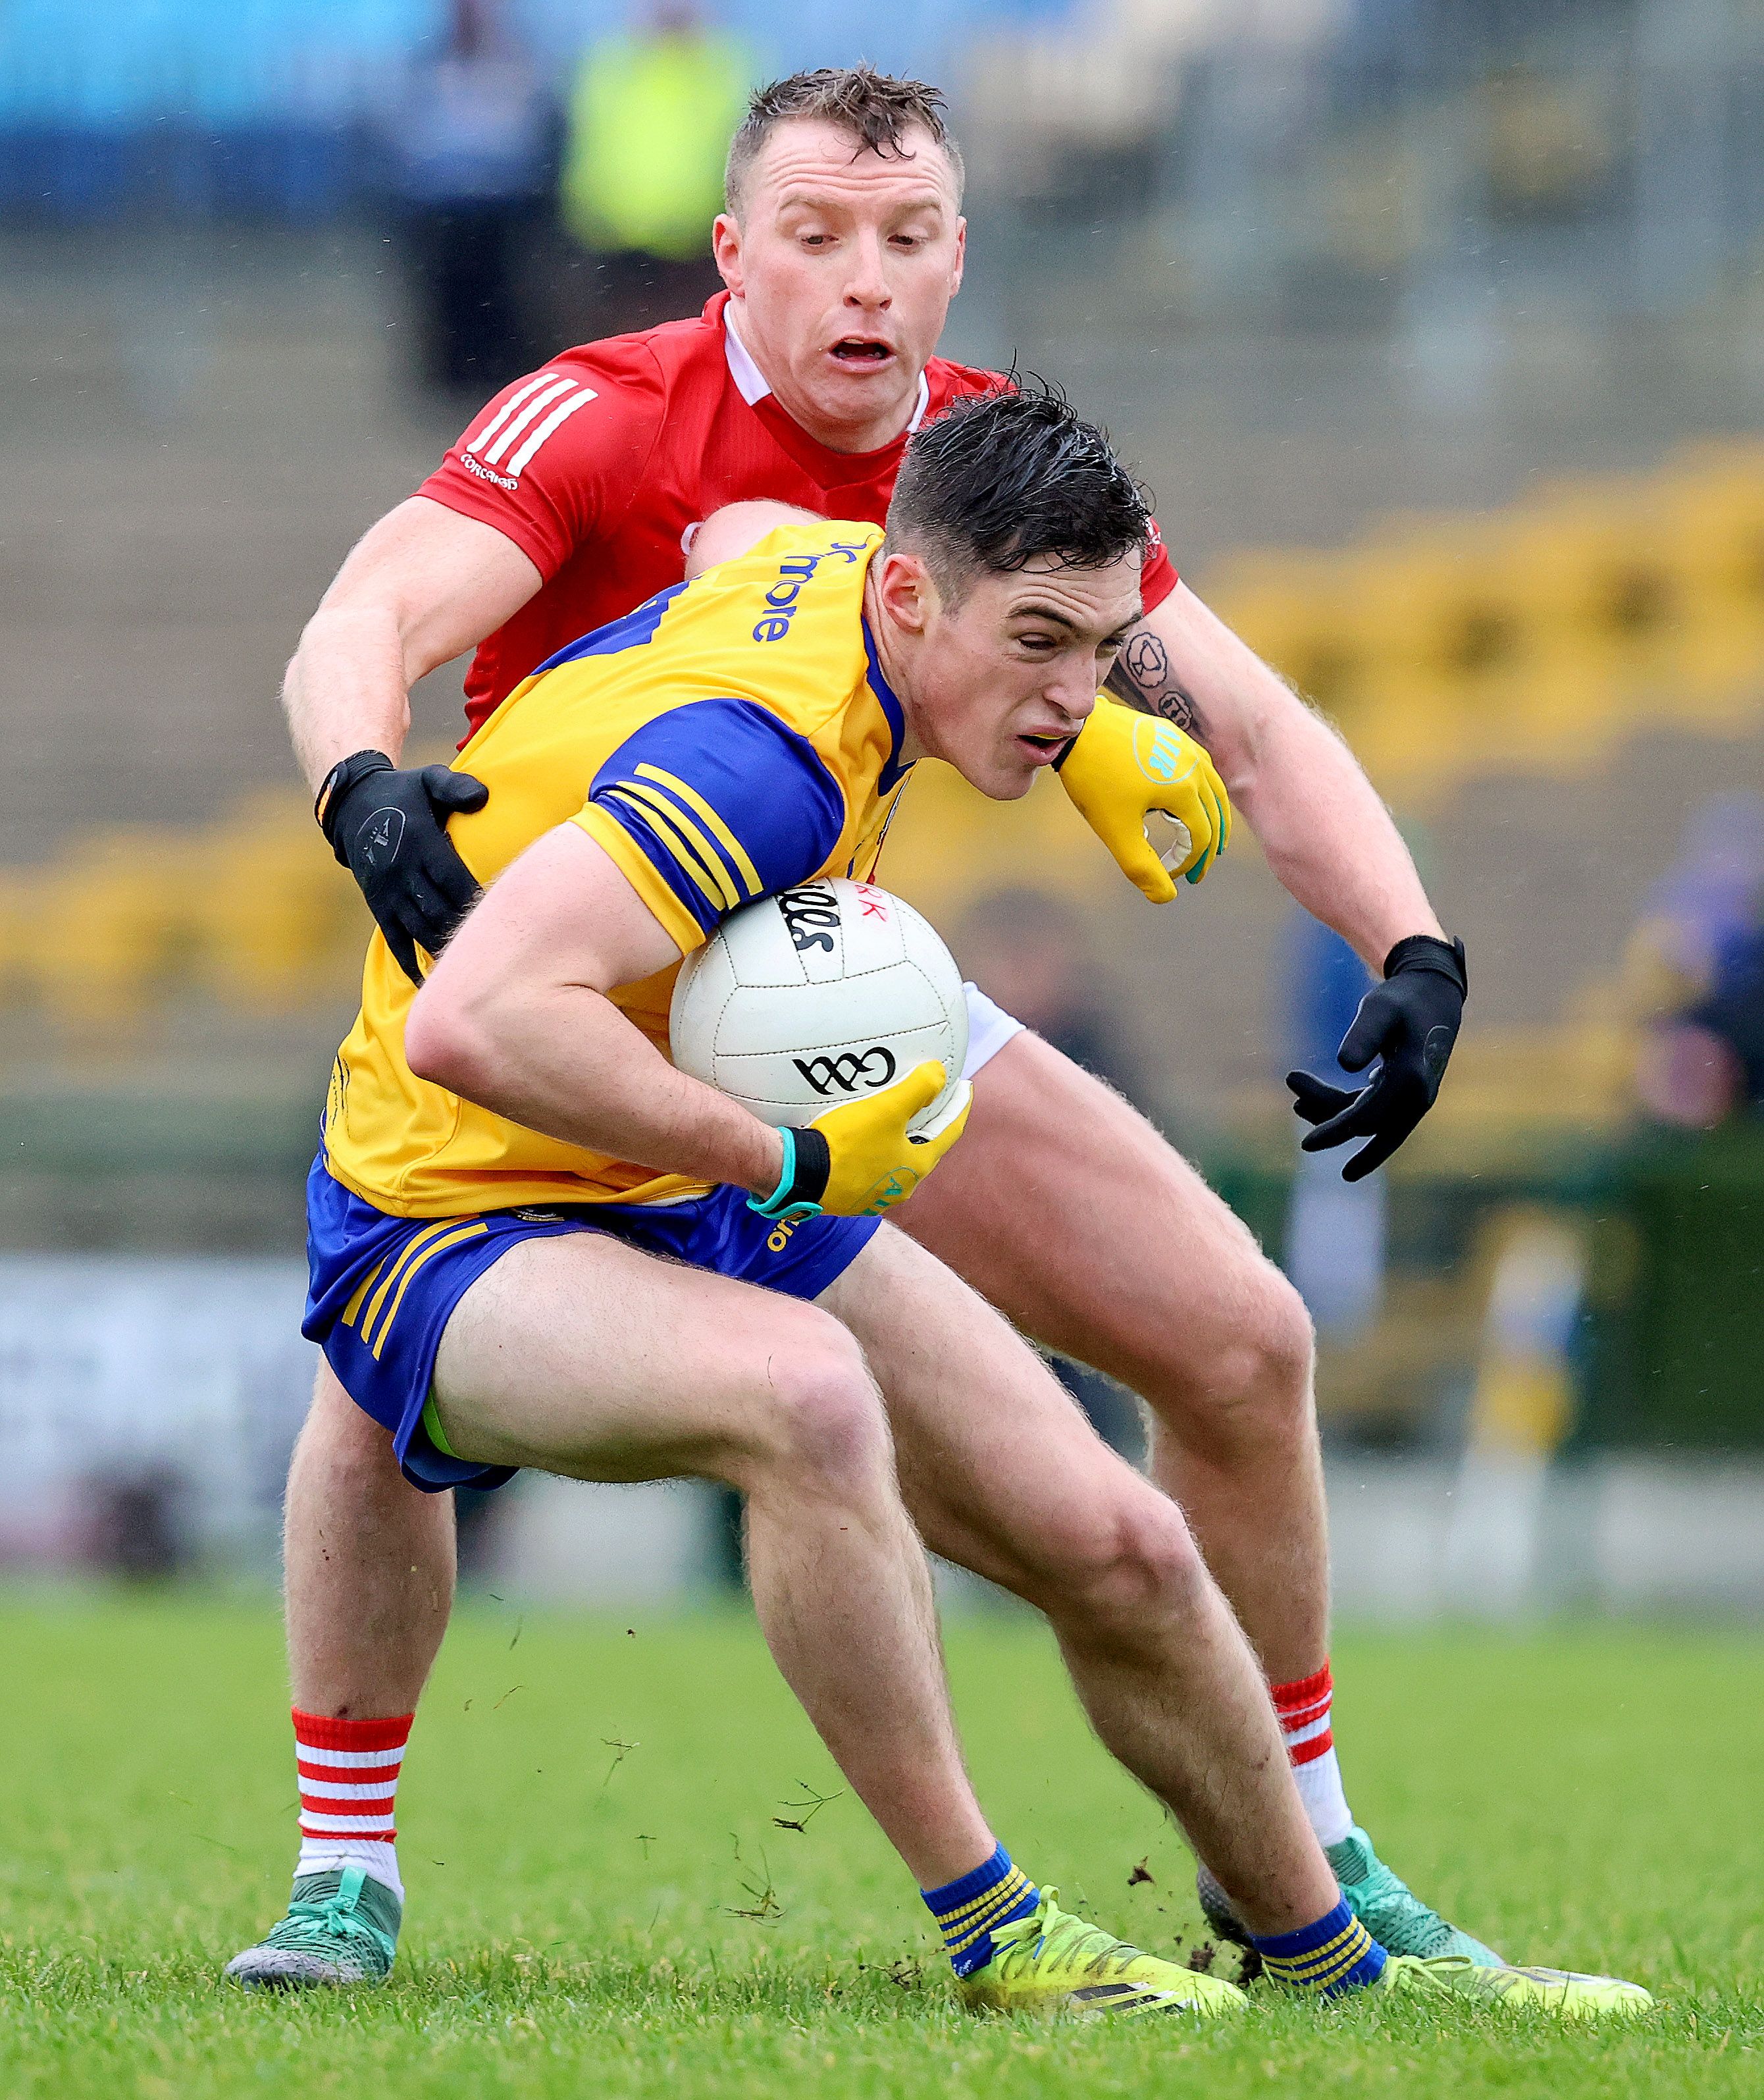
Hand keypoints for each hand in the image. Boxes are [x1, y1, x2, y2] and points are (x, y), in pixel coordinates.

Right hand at [317, 751, 488, 986]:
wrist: (352, 806)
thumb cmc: (404, 792)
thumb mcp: (428, 778)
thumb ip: (455, 786)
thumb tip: (483, 798)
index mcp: (418, 842)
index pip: (452, 878)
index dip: (476, 899)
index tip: (503, 915)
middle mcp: (401, 872)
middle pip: (438, 910)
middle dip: (467, 931)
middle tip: (500, 952)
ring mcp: (389, 893)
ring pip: (420, 930)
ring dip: (445, 952)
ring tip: (476, 975)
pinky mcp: (379, 907)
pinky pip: (396, 941)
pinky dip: (413, 965)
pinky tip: (433, 985)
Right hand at [750, 1062, 972, 1219]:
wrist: (797, 1175)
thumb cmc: (846, 1144)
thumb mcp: (886, 1109)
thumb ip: (919, 1089)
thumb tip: (939, 1073)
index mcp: (915, 1168)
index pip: (949, 1133)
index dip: (958, 1107)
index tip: (964, 1088)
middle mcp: (899, 1188)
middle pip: (923, 1148)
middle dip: (929, 1124)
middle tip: (931, 1101)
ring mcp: (872, 1195)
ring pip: (894, 1160)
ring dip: (899, 1138)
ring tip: (896, 1117)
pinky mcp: (848, 1195)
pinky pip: (868, 1167)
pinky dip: (873, 1149)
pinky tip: (861, 1137)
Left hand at [1054, 696, 1231, 902]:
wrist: (1077, 729)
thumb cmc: (1095, 779)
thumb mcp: (1116, 830)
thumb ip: (1142, 866)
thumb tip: (1166, 897)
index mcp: (1186, 790)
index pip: (1200, 838)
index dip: (1189, 863)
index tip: (1170, 876)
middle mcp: (1195, 766)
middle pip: (1215, 815)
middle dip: (1208, 848)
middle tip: (1198, 871)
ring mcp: (1185, 747)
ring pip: (1213, 790)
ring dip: (1212, 819)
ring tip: (1206, 840)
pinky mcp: (1172, 735)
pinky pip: (1200, 768)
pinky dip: (1201, 792)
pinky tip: (1187, 801)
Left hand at [1286, 936, 1467, 1181]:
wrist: (1435, 993)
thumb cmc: (1404, 998)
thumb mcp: (1380, 1008)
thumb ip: (1365, 1034)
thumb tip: (1345, 1065)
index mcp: (1411, 1079)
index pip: (1367, 1118)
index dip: (1335, 1131)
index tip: (1306, 1145)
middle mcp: (1417, 1097)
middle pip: (1364, 1123)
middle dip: (1325, 1114)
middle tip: (1291, 1078)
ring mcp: (1413, 1099)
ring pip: (1367, 1122)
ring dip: (1332, 1114)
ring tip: (1296, 1102)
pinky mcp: (1405, 1094)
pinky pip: (1373, 1112)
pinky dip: (1345, 1109)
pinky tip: (1313, 1101)